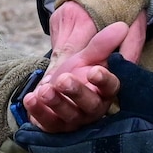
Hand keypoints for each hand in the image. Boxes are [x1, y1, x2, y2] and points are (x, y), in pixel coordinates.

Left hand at [21, 2, 144, 131]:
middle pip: (90, 105)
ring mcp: (74, 120)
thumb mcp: (88, 56)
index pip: (111, 87)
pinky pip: (47, 123)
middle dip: (76, 92)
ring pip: (68, 115)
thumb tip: (121, 26)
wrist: (55, 86)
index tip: (94, 71)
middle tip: (63, 79)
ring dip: (56, 102)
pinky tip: (30, 98)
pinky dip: (37, 112)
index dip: (104, 80)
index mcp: (106, 91)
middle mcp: (93, 108)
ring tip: (44, 90)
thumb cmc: (78, 72)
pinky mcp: (55, 126)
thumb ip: (102, 44)